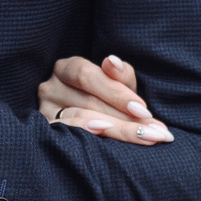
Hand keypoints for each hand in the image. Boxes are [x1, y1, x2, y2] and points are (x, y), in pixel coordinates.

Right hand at [37, 54, 170, 144]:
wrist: (91, 120)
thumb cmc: (106, 99)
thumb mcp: (117, 84)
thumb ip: (119, 75)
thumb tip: (113, 62)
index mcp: (66, 68)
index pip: (88, 76)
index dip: (116, 92)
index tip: (143, 110)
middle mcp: (50, 87)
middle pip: (88, 101)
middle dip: (126, 118)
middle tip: (155, 132)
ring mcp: (45, 111)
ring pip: (82, 119)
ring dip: (117, 129)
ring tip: (144, 138)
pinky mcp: (46, 132)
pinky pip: (67, 134)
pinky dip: (88, 133)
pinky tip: (106, 134)